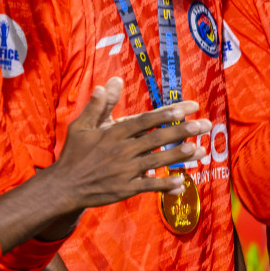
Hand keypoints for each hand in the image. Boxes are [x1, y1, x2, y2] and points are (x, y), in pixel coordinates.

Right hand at [50, 78, 211, 209]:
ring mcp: (126, 170)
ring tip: (200, 150)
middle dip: (183, 130)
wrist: (64, 186)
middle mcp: (123, 150)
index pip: (147, 120)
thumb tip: (113, 82)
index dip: (169, 113)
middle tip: (205, 125)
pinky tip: (181, 183)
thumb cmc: (75, 153)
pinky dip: (165, 184)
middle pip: (158, 138)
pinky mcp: (126, 188)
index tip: (189, 107)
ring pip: (157, 160)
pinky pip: (149, 185)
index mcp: (115, 133)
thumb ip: (100, 104)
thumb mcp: (82, 125)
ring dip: (180, 155)